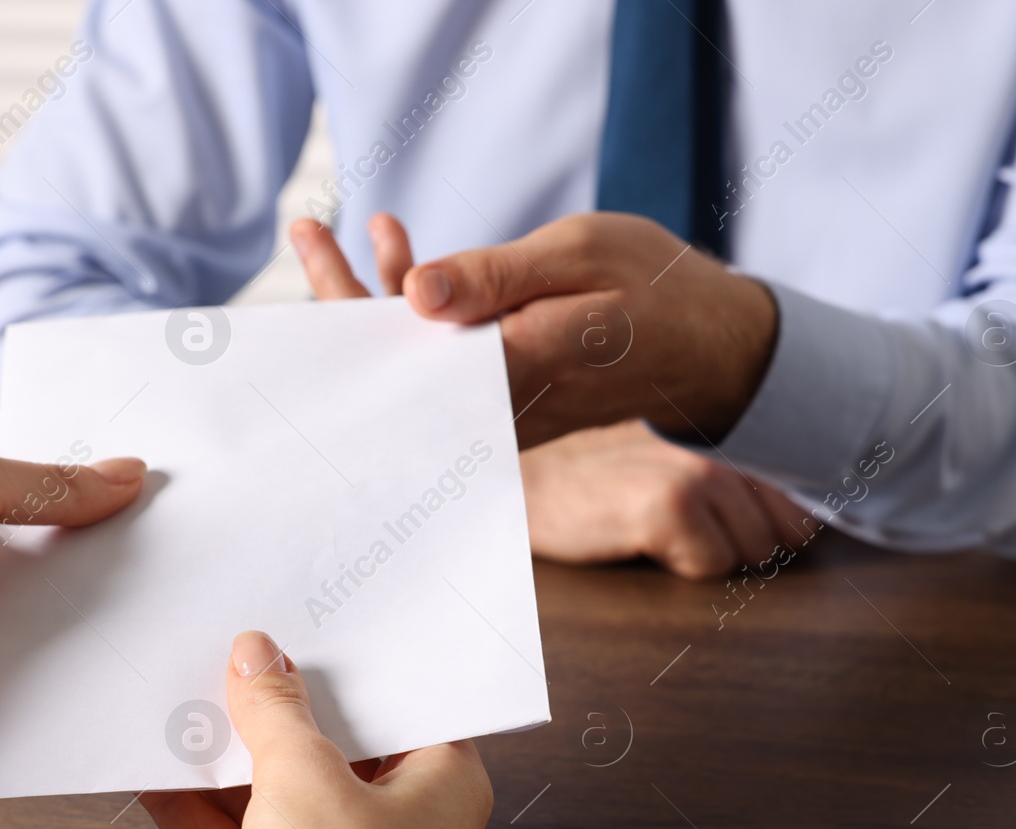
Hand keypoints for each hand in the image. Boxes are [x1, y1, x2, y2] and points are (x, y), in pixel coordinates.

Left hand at [0, 443, 145, 783]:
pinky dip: (69, 640)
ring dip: (86, 587)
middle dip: (94, 535)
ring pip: (46, 596)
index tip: (141, 476)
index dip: (81, 478)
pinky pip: (35, 650)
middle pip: (45, 542)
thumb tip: (129, 475)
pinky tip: (120, 624)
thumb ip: (53, 484)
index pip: (30, 481)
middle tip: (164, 526)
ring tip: (158, 570)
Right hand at [143, 631, 492, 828]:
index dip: (347, 670)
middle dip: (276, 716)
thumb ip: (276, 712)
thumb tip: (259, 663)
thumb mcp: (307, 775)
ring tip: (183, 714)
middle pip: (331, 750)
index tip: (301, 638)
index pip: (396, 704)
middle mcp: (402, 826)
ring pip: (281, 800)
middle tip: (233, 670)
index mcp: (442, 781)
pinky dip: (203, 818)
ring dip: (230, 766)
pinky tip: (161, 782)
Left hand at [290, 215, 804, 578]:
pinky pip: (445, 367)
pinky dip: (420, 317)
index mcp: (512, 365)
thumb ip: (496, 278)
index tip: (307, 255)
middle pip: (395, 361)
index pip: (405, 350)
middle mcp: (497, 403)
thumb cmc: (656, 291)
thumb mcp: (583, 257)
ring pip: (416, 363)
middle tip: (306, 230)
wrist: (709, 353)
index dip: (348, 307)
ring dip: (377, 300)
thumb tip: (411, 293)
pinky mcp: (508, 408)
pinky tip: (407, 264)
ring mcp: (502, 412)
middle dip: (342, 297)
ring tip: (359, 229)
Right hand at [522, 420, 813, 578]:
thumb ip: (732, 469)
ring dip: (711, 557)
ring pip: (755, 551)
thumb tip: (804, 521)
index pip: (803, 496)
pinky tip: (637, 539)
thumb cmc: (592, 478)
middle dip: (746, 546)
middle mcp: (721, 438)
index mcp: (728, 423)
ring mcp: (697, 469)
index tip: (730, 525)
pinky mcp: (667, 505)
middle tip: (683, 529)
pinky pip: (713, 566)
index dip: (774, 527)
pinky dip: (681, 568)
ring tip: (656, 529)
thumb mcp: (670, 457)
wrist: (516, 479)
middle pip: (790, 531)